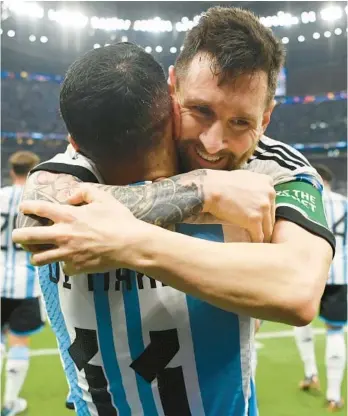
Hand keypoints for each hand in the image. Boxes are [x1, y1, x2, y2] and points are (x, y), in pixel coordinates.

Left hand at [12, 185, 143, 274]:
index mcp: (68, 216)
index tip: (24, 208)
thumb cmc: (119, 220)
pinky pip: (62, 268)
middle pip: (27, 237)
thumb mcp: (104, 198)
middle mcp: (63, 235)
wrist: (130, 245)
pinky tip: (69, 260)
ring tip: (38, 252)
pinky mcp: (75, 267)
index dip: (28, 207)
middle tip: (18, 236)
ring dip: (35, 255)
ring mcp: (67, 253)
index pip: (38, 209)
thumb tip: (69, 197)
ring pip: (38, 259)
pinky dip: (64, 264)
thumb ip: (84, 191)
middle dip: (18, 235)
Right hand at [203, 170, 275, 242]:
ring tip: (257, 243)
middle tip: (258, 233)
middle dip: (264, 225)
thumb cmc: (221, 182)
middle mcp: (269, 194)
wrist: (210, 188)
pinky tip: (251, 245)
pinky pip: (259, 236)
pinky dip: (255, 241)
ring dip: (262, 236)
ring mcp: (263, 207)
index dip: (264, 213)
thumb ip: (255, 186)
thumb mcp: (244, 177)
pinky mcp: (254, 220)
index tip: (259, 220)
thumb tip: (255, 198)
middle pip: (271, 216)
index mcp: (267, 182)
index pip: (271, 203)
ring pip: (267, 228)